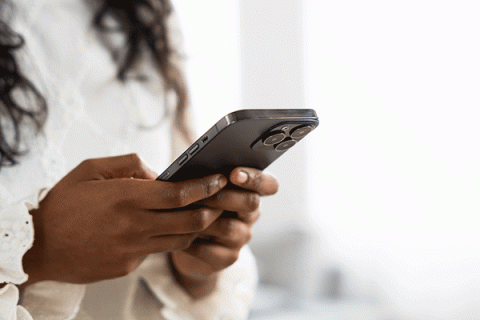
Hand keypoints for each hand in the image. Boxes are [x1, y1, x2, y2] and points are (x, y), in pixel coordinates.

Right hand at [22, 154, 226, 285]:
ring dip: (194, 227)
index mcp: (125, 198)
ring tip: (198, 214)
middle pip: (189, 221)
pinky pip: (158, 251)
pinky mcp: (128, 265)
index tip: (219, 180)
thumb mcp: (90, 170)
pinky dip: (168, 239)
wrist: (36, 246)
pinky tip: (163, 229)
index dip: (204, 187)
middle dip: (211, 210)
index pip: (179, 194)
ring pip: (180, 240)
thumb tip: (157, 173)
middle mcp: (133, 226)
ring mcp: (132, 249)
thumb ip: (129, 165)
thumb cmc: (63, 204)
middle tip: (217, 200)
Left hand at [170, 167, 278, 297]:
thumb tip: (199, 167)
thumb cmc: (193, 204)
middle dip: (225, 196)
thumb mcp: (201, 188)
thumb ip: (207, 178)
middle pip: (251, 203)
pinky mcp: (228, 258)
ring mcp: (241, 238)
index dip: (256, 179)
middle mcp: (250, 215)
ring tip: (183, 212)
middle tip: (203, 192)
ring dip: (205, 219)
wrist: (184, 241)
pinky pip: (212, 250)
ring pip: (229, 228)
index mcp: (250, 192)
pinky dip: (193, 242)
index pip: (269, 185)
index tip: (234, 174)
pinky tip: (179, 234)